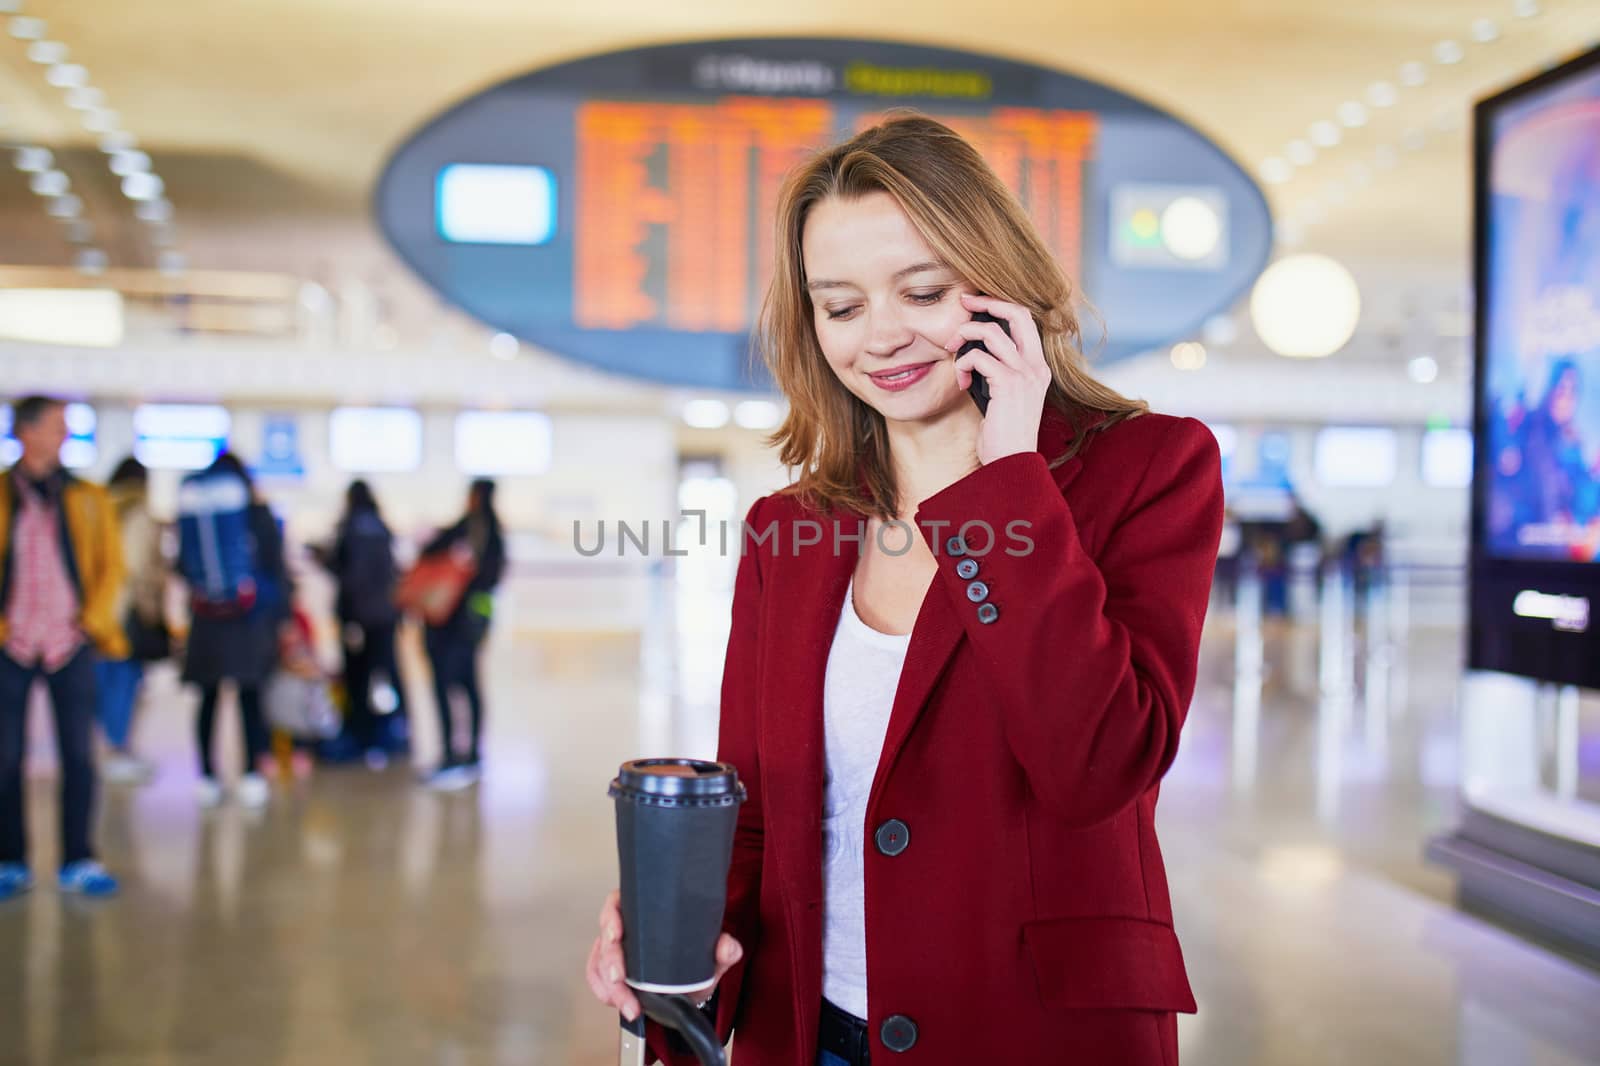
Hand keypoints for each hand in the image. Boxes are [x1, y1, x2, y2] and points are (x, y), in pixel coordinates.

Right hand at [585, 889, 743, 1021]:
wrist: (690, 990)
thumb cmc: (694, 965)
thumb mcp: (711, 957)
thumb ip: (724, 950)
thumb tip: (726, 946)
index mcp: (647, 913)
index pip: (620, 904)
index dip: (612, 917)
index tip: (616, 934)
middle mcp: (629, 929)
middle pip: (606, 936)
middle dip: (608, 960)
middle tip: (619, 978)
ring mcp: (619, 952)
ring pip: (599, 961)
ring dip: (606, 983)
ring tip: (624, 1000)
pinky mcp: (613, 973)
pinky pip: (598, 979)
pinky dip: (603, 991)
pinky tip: (615, 1000)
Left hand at [944, 293, 1051, 465]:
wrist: (1011, 462)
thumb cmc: (1003, 432)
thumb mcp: (1004, 394)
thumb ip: (998, 369)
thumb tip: (972, 347)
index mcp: (1039, 366)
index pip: (1025, 319)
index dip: (999, 305)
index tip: (975, 304)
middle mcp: (1036, 366)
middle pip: (1016, 312)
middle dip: (985, 303)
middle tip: (962, 304)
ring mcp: (1025, 374)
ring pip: (990, 332)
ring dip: (964, 336)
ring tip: (953, 351)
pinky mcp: (1008, 384)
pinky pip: (977, 356)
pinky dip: (962, 364)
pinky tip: (960, 380)